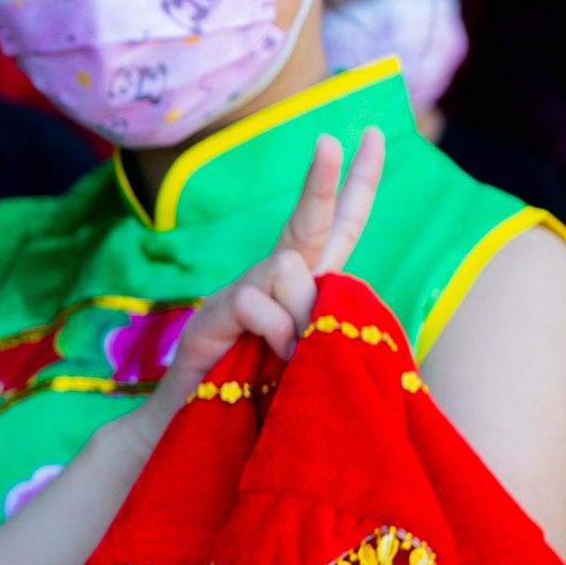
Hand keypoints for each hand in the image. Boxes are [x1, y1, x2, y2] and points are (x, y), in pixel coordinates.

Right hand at [148, 124, 387, 427]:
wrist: (192, 430)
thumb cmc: (259, 399)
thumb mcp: (309, 359)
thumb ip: (324, 324)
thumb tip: (316, 299)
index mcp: (305, 287)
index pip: (338, 227)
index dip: (358, 183)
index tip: (373, 134)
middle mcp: (273, 279)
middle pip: (310, 222)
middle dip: (325, 180)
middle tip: (334, 140)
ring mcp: (242, 291)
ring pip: (290, 268)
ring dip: (303, 315)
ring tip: (292, 358)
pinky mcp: (216, 311)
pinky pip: (259, 300)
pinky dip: (276, 330)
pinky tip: (271, 357)